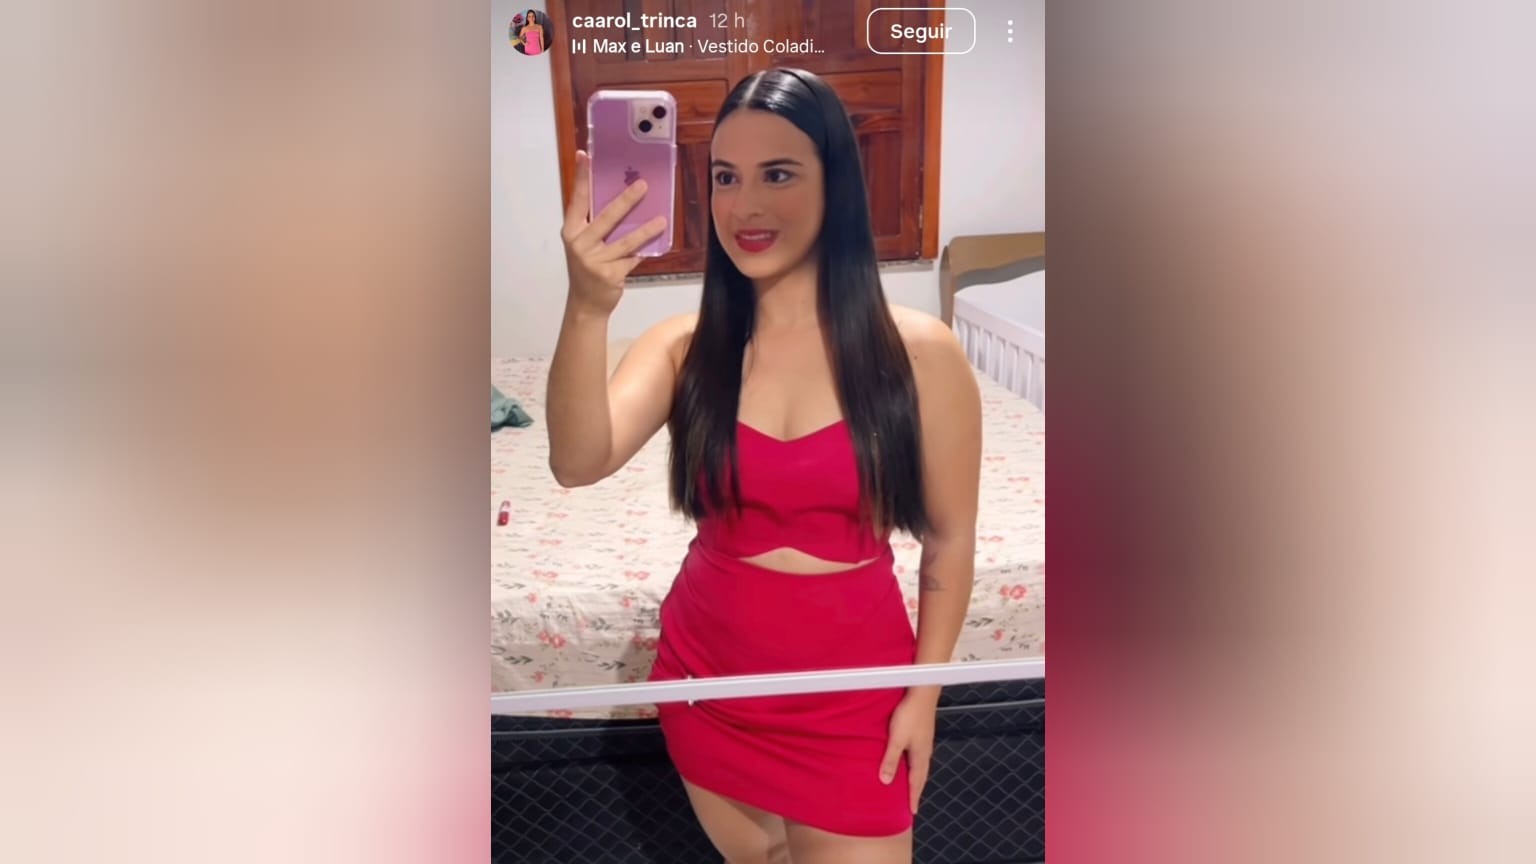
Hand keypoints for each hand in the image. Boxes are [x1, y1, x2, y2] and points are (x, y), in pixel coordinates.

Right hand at [560, 150, 668, 316]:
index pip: (577, 200)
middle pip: (606, 218)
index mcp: (571, 231)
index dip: (582, 178)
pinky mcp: (610, 275)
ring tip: (662, 220)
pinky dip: (645, 250)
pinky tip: (658, 242)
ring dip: (645, 230)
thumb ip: (596, 224)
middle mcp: (579, 244)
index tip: (585, 156)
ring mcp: (595, 261)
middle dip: (626, 201)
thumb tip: (624, 197)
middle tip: (643, 185)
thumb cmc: (588, 266)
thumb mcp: (585, 243)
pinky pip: (633, 258)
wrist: (586, 303)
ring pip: (625, 241)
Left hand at [879, 690, 938, 813]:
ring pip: (920, 764)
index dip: (914, 797)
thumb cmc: (910, 714)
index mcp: (920, 756)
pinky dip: (914, 763)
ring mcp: (925, 741)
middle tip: (912, 802)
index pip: (917, 782)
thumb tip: (886, 780)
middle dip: (916, 789)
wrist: (922, 692)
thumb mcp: (896, 739)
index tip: (913, 811)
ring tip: (910, 784)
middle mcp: (925, 751)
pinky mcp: (922, 732)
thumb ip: (891, 760)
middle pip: (921, 775)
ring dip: (916, 776)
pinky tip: (908, 759)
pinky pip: (918, 754)